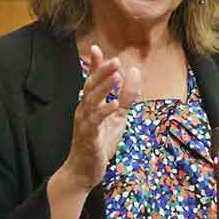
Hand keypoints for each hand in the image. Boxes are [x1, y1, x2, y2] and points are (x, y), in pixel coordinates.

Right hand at [60, 45, 141, 187]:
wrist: (84, 171)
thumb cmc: (99, 143)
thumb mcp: (118, 118)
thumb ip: (126, 97)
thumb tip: (135, 72)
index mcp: (90, 104)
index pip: (91, 80)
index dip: (94, 65)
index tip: (96, 48)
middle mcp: (84, 110)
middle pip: (90, 86)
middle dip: (101, 72)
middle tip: (115, 60)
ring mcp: (84, 123)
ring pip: (91, 101)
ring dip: (103, 88)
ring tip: (116, 76)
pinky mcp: (88, 136)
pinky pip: (95, 121)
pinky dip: (104, 112)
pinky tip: (113, 105)